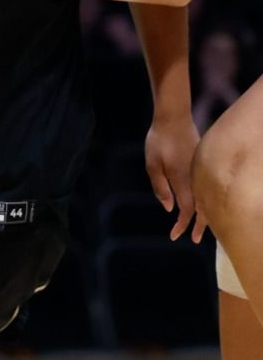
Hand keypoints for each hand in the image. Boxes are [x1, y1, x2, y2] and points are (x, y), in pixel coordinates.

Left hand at [146, 110, 204, 241]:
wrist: (174, 118)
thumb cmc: (159, 141)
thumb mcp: (152, 165)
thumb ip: (161, 188)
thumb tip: (169, 208)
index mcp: (183, 179)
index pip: (187, 210)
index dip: (182, 225)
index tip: (174, 236)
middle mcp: (196, 177)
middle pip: (203, 208)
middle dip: (200, 226)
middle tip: (194, 241)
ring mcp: (201, 171)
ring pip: (207, 198)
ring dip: (205, 215)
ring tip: (200, 229)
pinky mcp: (202, 165)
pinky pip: (206, 188)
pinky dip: (206, 201)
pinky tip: (202, 207)